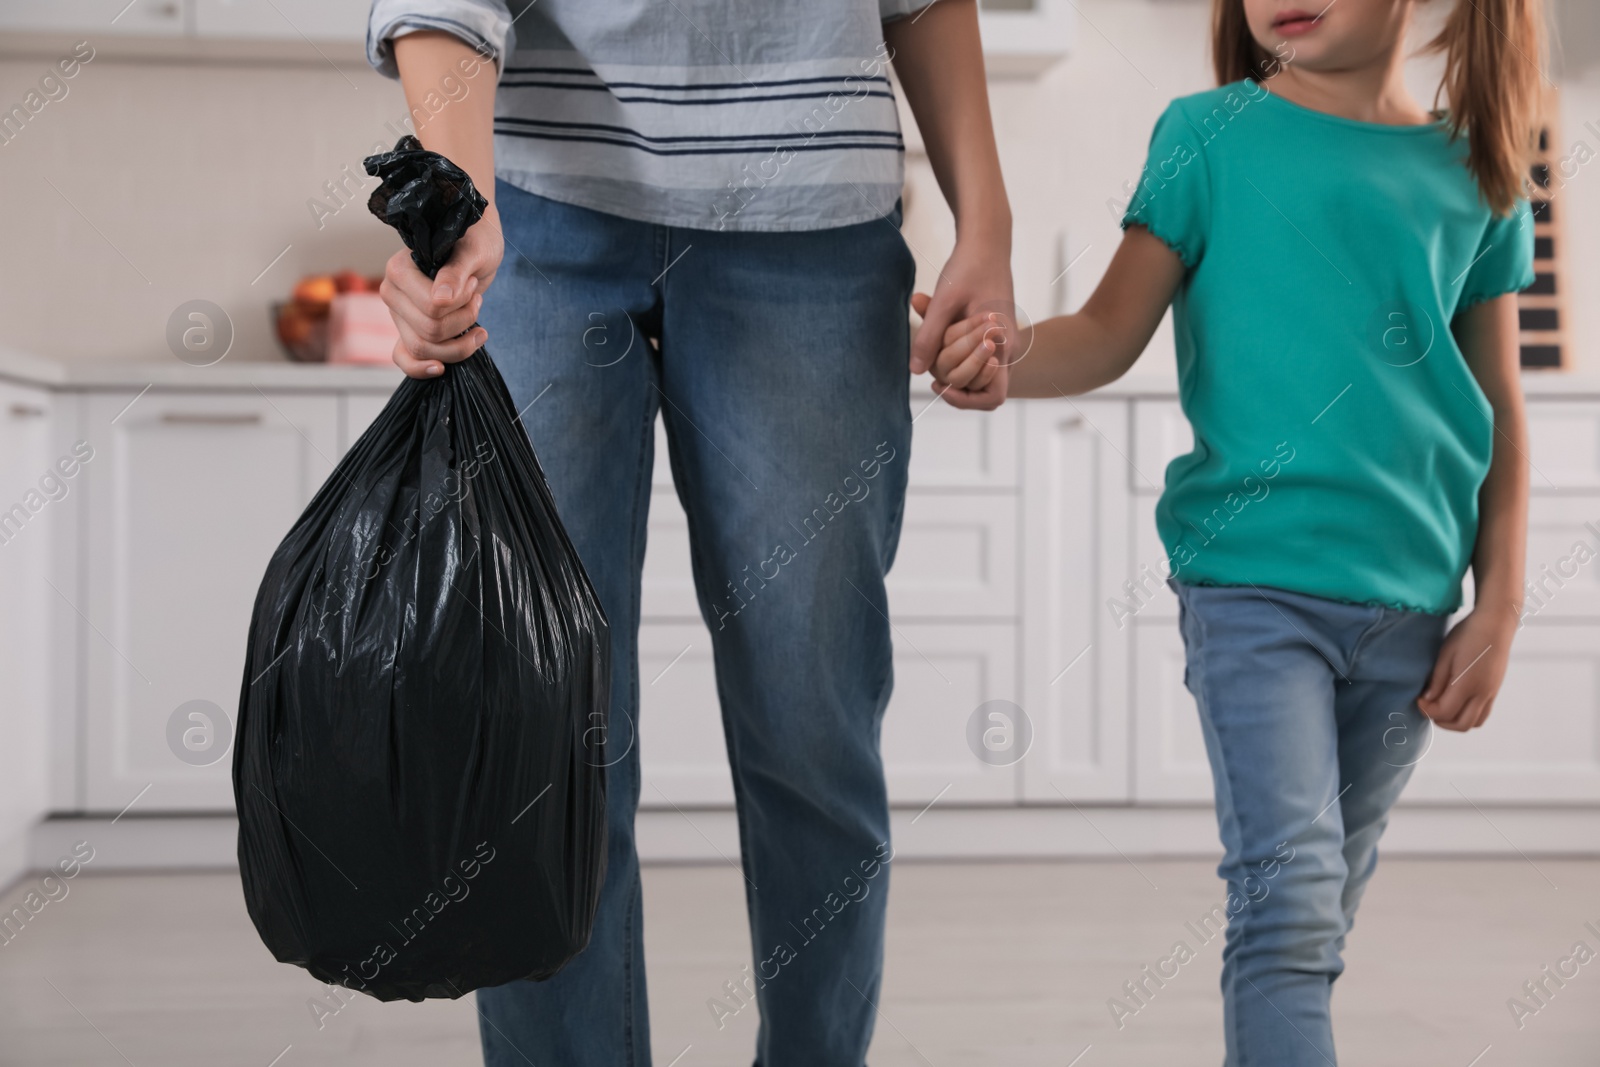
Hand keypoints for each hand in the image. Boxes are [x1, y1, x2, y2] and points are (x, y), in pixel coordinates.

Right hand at [380, 202, 503, 377]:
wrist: (474, 246)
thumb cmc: (473, 241)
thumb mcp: (472, 252)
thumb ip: (455, 273)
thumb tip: (441, 300)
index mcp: (399, 270)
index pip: (431, 308)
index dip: (461, 305)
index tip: (472, 285)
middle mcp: (392, 293)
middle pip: (428, 331)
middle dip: (463, 321)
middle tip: (477, 299)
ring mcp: (399, 314)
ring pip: (423, 349)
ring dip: (459, 344)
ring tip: (478, 325)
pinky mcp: (408, 329)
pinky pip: (405, 358)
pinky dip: (422, 368)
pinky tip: (441, 369)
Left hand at [909, 236, 1013, 410]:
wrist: (986, 243)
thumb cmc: (969, 269)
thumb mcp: (944, 303)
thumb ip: (930, 338)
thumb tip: (916, 371)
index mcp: (1002, 345)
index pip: (992, 397)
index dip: (964, 399)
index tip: (938, 383)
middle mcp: (1007, 349)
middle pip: (981, 388)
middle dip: (954, 378)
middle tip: (934, 354)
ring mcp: (1003, 344)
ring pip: (977, 374)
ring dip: (954, 363)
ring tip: (937, 337)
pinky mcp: (995, 336)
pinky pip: (976, 358)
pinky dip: (955, 351)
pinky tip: (941, 331)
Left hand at [1416, 606, 1517, 731]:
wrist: (1495, 624)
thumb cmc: (1467, 635)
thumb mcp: (1445, 655)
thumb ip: (1437, 680)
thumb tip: (1427, 701)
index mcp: (1467, 684)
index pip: (1444, 712)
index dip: (1428, 710)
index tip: (1418, 699)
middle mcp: (1483, 693)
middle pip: (1461, 725)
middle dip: (1441, 721)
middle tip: (1428, 707)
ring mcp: (1492, 693)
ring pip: (1475, 722)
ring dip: (1456, 721)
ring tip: (1442, 706)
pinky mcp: (1496, 689)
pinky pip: (1483, 713)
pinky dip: (1468, 715)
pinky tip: (1456, 701)